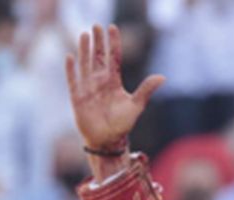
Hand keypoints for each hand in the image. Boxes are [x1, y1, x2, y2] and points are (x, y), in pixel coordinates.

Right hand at [65, 25, 163, 151]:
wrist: (107, 141)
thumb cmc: (122, 124)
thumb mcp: (136, 106)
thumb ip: (146, 90)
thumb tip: (162, 77)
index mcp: (114, 81)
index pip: (113, 57)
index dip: (113, 43)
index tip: (112, 27)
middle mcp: (100, 81)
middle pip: (98, 57)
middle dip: (97, 41)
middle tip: (96, 25)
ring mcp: (88, 88)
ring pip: (85, 64)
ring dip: (84, 50)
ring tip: (84, 34)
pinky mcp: (77, 98)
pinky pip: (73, 81)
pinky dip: (71, 70)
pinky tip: (70, 57)